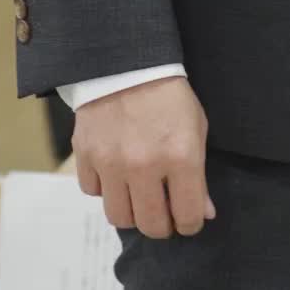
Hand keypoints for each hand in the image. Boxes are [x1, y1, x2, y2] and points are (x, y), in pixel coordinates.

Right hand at [74, 75, 215, 238]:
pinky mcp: (86, 155)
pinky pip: (93, 192)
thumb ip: (199, 175)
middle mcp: (145, 165)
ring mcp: (112, 162)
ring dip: (131, 213)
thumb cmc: (168, 95)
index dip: (190, 224)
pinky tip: (115, 172)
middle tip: (164, 214)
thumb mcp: (196, 128)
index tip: (187, 219)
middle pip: (151, 225)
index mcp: (181, 157)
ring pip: (119, 218)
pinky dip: (104, 188)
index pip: (187, 217)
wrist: (127, 62)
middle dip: (161, 226)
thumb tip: (202, 213)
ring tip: (139, 196)